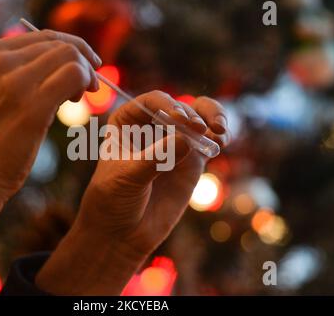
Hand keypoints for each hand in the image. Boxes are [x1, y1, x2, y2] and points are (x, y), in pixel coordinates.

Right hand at [0, 29, 102, 294]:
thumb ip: (24, 71)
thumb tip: (67, 60)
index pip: (45, 36)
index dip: (72, 48)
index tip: (85, 67)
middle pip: (61, 44)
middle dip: (83, 62)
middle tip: (89, 86)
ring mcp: (13, 80)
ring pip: (71, 57)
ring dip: (86, 74)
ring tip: (79, 97)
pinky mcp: (31, 105)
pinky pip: (74, 75)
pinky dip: (86, 83)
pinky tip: (78, 100)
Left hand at [36, 91, 229, 294]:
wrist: (122, 232)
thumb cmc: (112, 200)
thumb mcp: (127, 177)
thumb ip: (155, 158)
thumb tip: (186, 140)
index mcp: (127, 122)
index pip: (151, 102)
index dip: (167, 105)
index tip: (179, 119)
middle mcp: (152, 127)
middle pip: (179, 106)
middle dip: (193, 113)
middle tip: (200, 129)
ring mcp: (174, 143)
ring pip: (199, 118)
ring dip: (213, 117)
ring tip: (219, 131)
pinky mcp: (191, 161)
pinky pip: (209, 141)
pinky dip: (218, 138)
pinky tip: (221, 143)